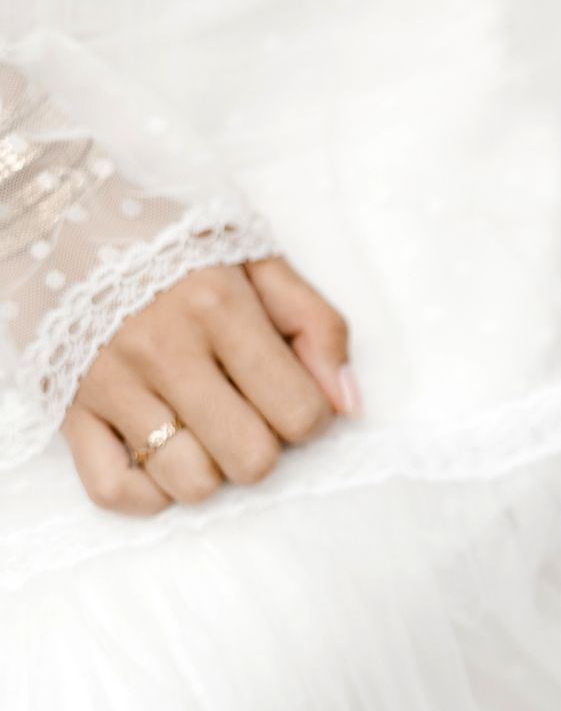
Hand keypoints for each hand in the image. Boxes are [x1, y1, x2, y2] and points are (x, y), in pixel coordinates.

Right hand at [62, 257, 355, 513]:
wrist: (63, 219)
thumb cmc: (173, 242)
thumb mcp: (258, 259)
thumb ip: (316, 325)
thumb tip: (347, 404)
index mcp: (218, 306)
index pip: (298, 412)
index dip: (311, 417)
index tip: (293, 395)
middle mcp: (162, 351)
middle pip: (250, 459)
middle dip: (265, 444)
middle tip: (249, 411)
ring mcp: (110, 385)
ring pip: (189, 483)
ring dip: (211, 468)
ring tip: (205, 429)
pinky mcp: (68, 410)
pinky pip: (115, 491)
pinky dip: (149, 491)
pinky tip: (163, 458)